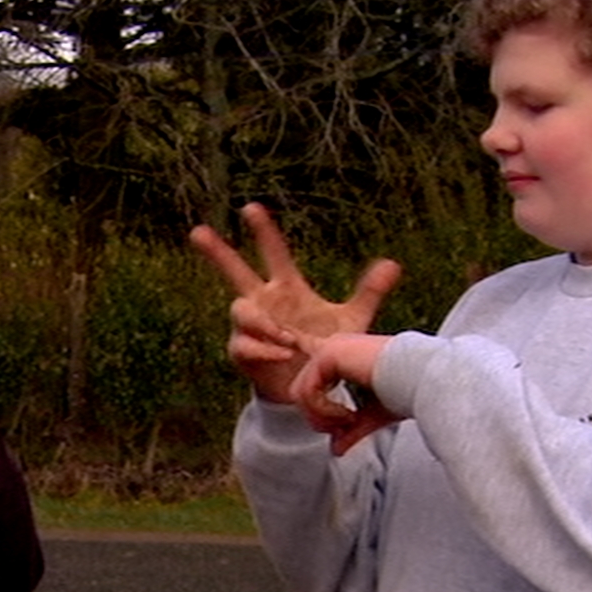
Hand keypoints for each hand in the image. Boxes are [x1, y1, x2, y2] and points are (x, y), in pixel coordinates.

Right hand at [189, 202, 399, 402]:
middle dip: (217, 252)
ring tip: (289, 338)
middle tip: (198, 232)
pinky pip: (244, 344)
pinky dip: (264, 348)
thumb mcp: (352, 319)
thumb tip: (393, 263)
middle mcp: (262, 302)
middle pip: (234, 272)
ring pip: (241, 312)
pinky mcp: (242, 352)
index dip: (263, 231)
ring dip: (264, 323)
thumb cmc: (325, 346)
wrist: (309, 384)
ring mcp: (249, 327)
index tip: (250, 207)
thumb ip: (369, 292)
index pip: (273, 254)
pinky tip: (284, 352)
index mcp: (286, 288)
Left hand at [291, 332, 401, 455]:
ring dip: (321, 416)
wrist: (424, 378)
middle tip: (342, 429)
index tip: (340, 427)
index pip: (311, 386)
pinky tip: (348, 415)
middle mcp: (333, 349)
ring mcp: (329, 349)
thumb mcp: (372, 416)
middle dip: (317, 418)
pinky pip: (309, 391)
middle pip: (300, 392)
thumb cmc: (407, 391)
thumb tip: (335, 451)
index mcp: (342, 358)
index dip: (316, 409)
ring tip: (348, 422)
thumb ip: (351, 430)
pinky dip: (324, 410)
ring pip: (300, 392)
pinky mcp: (328, 355)